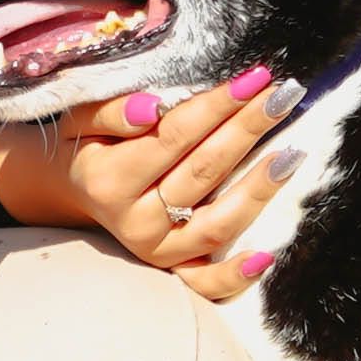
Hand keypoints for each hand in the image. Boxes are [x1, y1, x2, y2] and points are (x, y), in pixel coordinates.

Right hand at [0, 63, 307, 300]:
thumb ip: (113, 110)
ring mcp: (154, 250)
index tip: (253, 77)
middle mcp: (133, 220)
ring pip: (216, 223)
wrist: (67, 187)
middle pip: (203, 171)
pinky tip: (267, 255)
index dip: (217, 105)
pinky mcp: (169, 269)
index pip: (176, 135)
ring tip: (293, 152)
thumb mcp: (81, 117)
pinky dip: (235, 275)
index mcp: (108, 178)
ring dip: (258, 189)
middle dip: (247, 129)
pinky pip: (204, 282)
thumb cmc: (83, 142)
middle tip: (284, 94)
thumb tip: (155, 108)